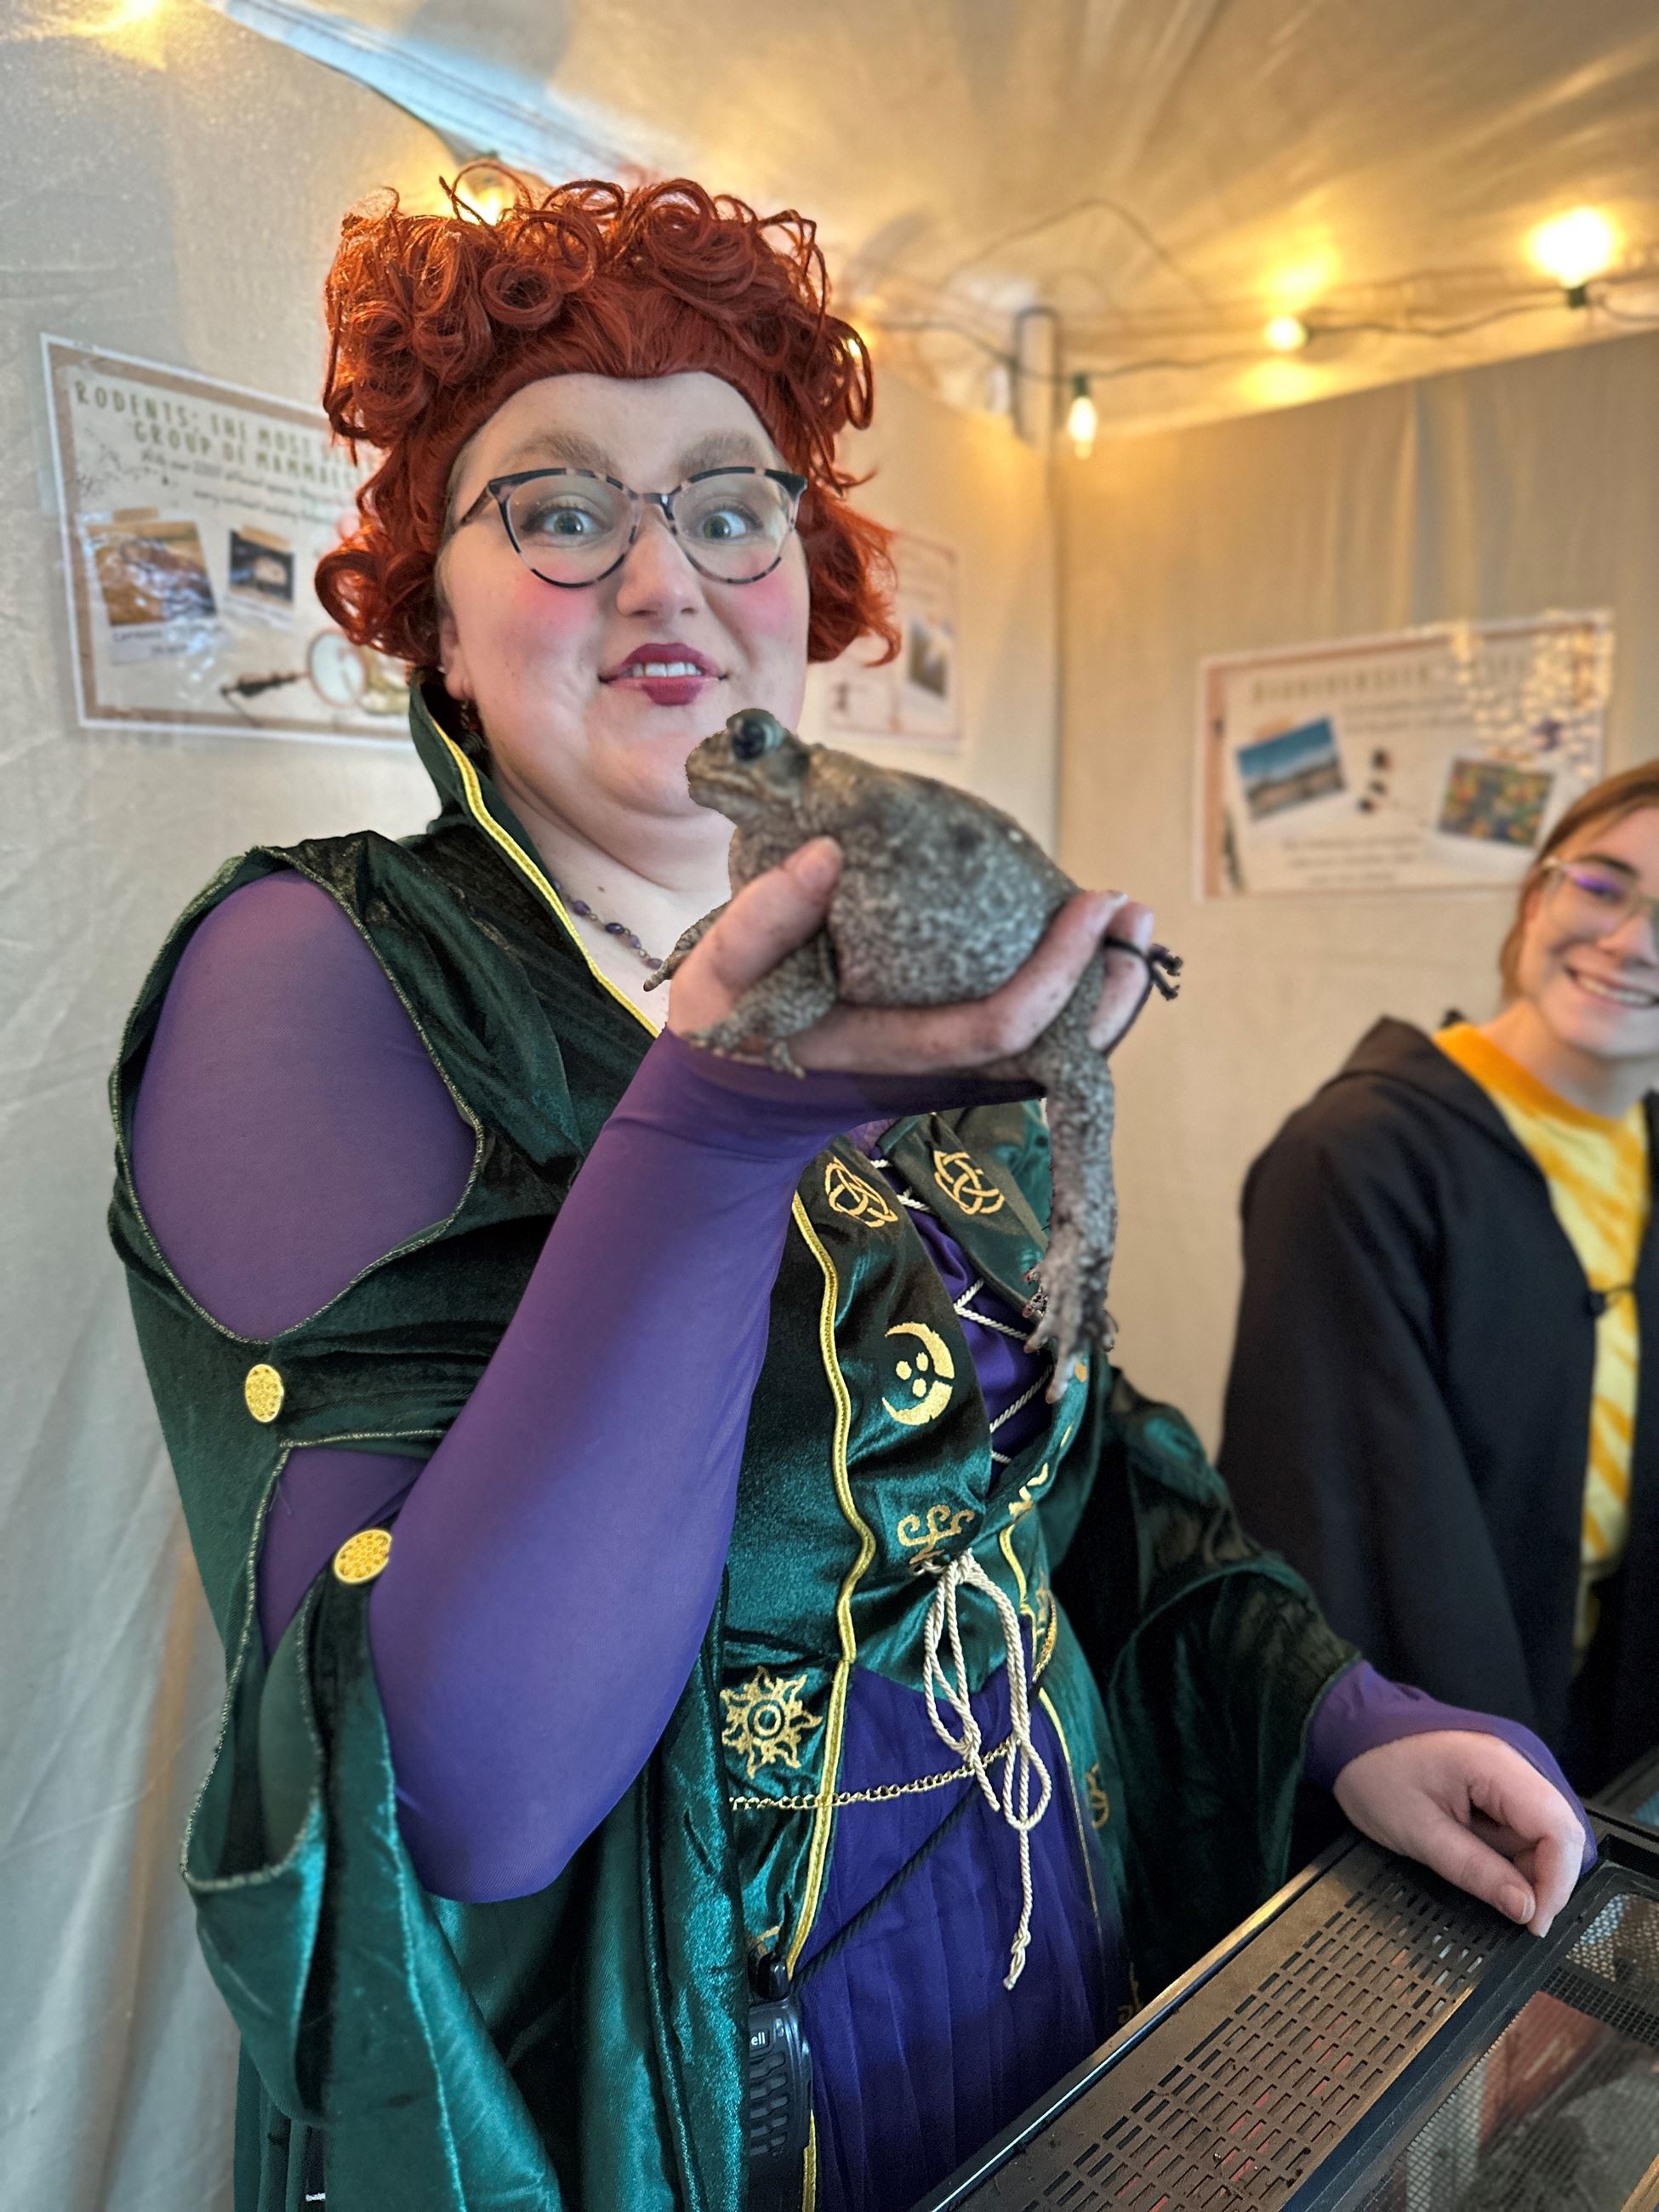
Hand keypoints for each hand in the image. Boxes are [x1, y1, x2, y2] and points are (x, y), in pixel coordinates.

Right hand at [667, 837, 1159, 1071]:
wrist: (728, 1092)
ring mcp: (950, 1056)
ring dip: (1096, 985)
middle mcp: (939, 1061)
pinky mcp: (948, 1040)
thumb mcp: (721, 975)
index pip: (1004, 1022)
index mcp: (896, 1045)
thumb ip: (764, 920)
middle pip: (1054, 1046)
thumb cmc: (725, 1027)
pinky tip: (1079, 934)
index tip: (1091, 904)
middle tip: (1132, 911)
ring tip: (1128, 919)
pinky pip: (1027, 1019)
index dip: (1060, 971)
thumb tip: (829, 857)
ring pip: (1051, 1040)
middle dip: (1105, 985)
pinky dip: (1064, 982)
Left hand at [1334, 1731, 1585, 1936]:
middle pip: (1562, 1832)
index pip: (1559, 1829)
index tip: (1534, 1922)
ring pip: (1546, 1833)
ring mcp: (1513, 1769)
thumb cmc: (1374, 1770)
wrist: (1354, 1735)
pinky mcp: (1505, 1781)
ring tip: (1471, 1860)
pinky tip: (1475, 1848)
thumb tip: (1526, 1910)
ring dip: (1523, 1865)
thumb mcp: (1418, 1832)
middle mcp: (1517, 1760)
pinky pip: (1525, 1825)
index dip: (1556, 1883)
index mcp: (1497, 1763)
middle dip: (1542, 1879)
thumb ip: (1477, 1872)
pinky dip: (1509, 1850)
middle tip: (1508, 1908)